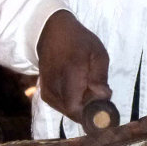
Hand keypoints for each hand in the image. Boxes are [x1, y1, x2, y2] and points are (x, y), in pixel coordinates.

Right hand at [37, 10, 111, 124]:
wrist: (51, 32)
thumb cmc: (78, 41)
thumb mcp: (98, 53)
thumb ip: (100, 77)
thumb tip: (102, 97)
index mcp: (70, 73)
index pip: (75, 109)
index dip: (90, 112)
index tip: (102, 105)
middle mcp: (54, 85)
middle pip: (74, 113)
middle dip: (89, 108)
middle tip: (97, 92)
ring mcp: (47, 90)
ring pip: (68, 111)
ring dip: (81, 105)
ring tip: (86, 86)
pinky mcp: (44, 93)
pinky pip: (62, 107)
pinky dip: (72, 102)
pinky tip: (77, 88)